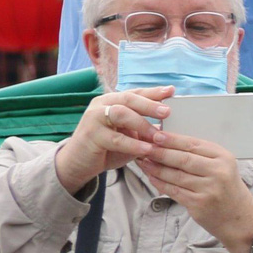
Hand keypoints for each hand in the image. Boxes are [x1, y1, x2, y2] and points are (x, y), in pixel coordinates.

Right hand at [55, 88, 172, 192]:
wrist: (80, 162)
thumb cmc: (108, 147)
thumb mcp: (129, 136)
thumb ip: (144, 129)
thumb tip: (169, 127)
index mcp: (112, 101)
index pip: (135, 93)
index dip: (153, 92)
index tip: (171, 90)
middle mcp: (102, 105)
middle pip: (128, 98)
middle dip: (149, 104)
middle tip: (167, 111)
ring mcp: (94, 118)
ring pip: (120, 114)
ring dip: (142, 124)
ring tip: (158, 135)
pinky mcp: (91, 135)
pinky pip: (115, 138)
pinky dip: (133, 144)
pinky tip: (146, 149)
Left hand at [139, 132, 252, 252]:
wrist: (239, 218)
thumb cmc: (227, 189)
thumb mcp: (222, 166)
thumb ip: (200, 155)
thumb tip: (169, 141)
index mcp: (223, 158)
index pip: (193, 145)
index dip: (172, 139)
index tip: (155, 134)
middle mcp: (218, 173)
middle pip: (182, 159)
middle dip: (160, 152)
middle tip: (144, 147)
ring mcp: (208, 190)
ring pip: (175, 175)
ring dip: (156, 168)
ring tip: (143, 161)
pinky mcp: (198, 204)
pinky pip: (174, 190)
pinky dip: (160, 183)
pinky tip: (151, 176)